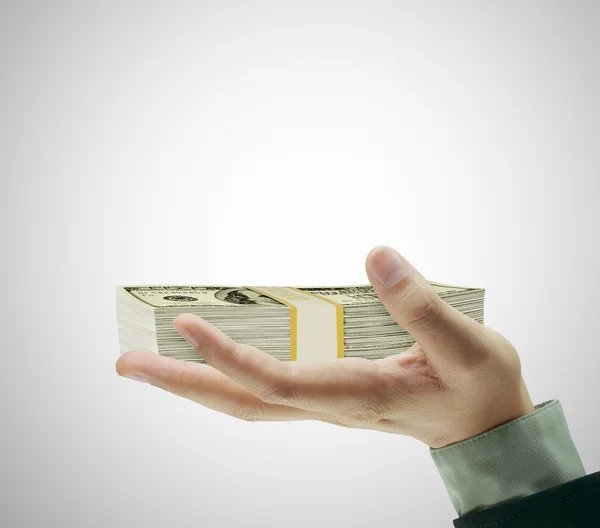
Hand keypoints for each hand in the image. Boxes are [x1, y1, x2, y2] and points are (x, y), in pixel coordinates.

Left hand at [115, 246, 534, 447]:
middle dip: (183, 384)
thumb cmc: (478, 388)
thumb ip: (421, 305)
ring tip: (151, 363)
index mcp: (357, 395)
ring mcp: (325, 405)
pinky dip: (229, 376)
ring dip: (197, 383)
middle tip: (128, 364)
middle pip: (243, 401)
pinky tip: (212, 362)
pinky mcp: (329, 395)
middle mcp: (330, 406)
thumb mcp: (465, 345)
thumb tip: (376, 255)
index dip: (228, 357)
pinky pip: (267, 391)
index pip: (276, 382)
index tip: (186, 325)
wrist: (487, 427)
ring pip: (249, 400)